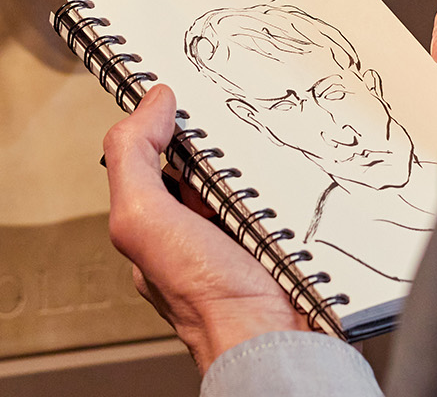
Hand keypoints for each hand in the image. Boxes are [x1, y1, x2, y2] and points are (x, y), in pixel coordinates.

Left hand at [104, 84, 309, 371]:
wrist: (275, 342)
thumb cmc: (208, 300)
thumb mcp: (144, 220)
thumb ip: (133, 159)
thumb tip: (148, 103)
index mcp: (163, 229)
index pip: (166, 157)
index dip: (178, 125)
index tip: (192, 93)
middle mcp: (204, 235)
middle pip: (217, 164)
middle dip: (231, 143)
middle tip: (242, 124)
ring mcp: (250, 240)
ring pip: (260, 179)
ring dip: (272, 163)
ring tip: (276, 150)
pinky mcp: (292, 243)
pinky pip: (299, 198)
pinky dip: (304, 187)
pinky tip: (302, 181)